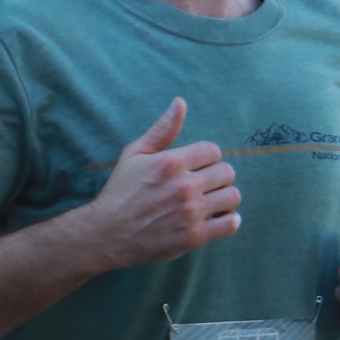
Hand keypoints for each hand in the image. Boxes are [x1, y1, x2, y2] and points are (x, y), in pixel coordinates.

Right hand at [78, 97, 240, 270]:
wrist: (106, 234)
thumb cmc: (119, 192)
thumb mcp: (134, 154)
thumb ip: (161, 129)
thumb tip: (180, 102)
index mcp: (171, 162)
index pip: (213, 151)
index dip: (207, 158)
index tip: (197, 168)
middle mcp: (184, 185)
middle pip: (226, 172)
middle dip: (217, 177)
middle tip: (205, 185)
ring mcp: (190, 212)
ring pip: (232, 196)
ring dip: (225, 197)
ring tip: (213, 202)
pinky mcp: (193, 236)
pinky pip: (230, 224)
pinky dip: (229, 220)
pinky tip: (218, 218)